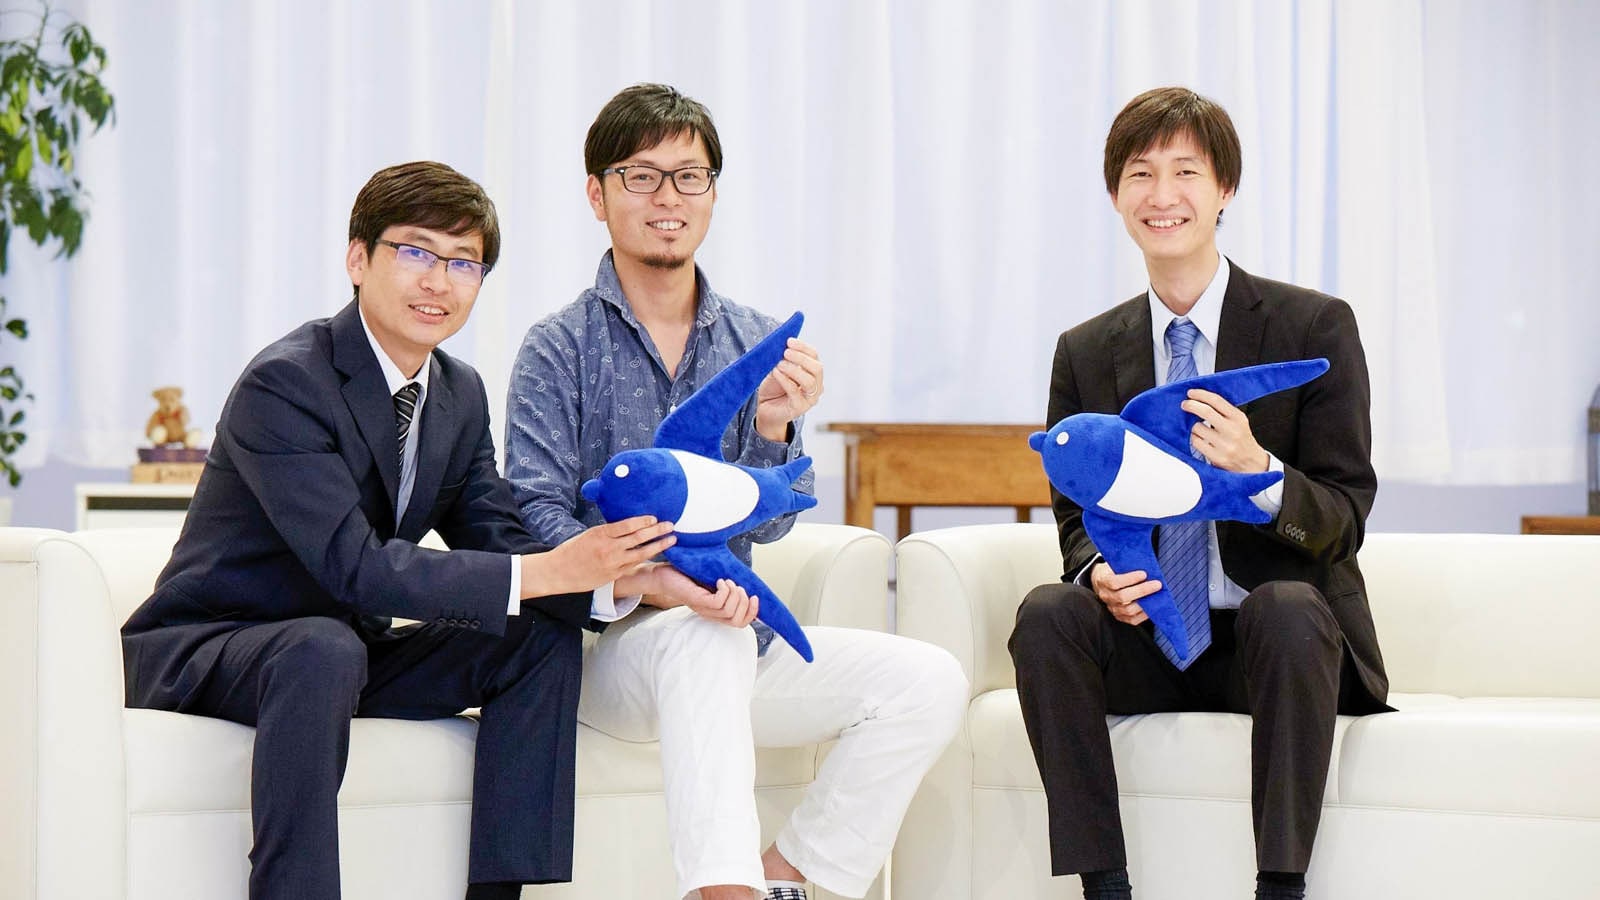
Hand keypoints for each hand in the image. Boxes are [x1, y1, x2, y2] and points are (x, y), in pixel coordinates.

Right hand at [523, 516, 674, 597]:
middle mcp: (609, 548)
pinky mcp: (614, 575)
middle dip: (657, 531)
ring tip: (671, 540)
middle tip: (671, 525)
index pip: (627, 525)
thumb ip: (608, 532)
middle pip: (638, 537)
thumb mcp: (589, 534)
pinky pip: (634, 564)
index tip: (654, 518)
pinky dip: (646, 557)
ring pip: (641, 553)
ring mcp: (613, 563)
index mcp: (601, 534)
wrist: (559, 572)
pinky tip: (655, 553)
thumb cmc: (572, 550)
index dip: (643, 521)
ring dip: (658, 545)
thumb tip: (629, 526)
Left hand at [642, 566, 759, 627]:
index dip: (753, 613)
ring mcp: (703, 608)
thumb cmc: (687, 576)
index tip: (755, 597)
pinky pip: (718, 603)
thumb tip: (747, 585)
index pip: (740, 623)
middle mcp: (710, 614)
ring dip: (734, 594)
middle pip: (737, 621)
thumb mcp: (712, 582)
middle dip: (745, 603)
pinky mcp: (696, 601)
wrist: (662, 575)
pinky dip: (724, 591)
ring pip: (729, 612)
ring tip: (727, 582)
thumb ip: (727, 588)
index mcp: (715, 612)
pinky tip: (719, 581)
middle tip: (738, 587)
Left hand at [755, 338, 823, 441]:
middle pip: (817, 368)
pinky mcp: (799, 408)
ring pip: (810, 381)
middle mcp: (816, 386)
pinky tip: (776, 373)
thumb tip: (783, 346)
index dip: (803, 347)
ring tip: (779, 364)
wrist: (765, 409)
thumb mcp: (778, 369)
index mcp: (813, 373)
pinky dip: (785, 380)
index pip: (814, 356)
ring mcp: (810, 398)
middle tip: (785, 352)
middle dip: (801, 358)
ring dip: (794, 369)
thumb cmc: (773, 388)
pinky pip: (795, 392)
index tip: (789, 341)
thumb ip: (783, 360)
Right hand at [1089, 561, 1160, 625]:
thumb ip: (1127, 566)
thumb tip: (1147, 567)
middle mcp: (1106, 596)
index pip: (1114, 582)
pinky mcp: (1119, 617)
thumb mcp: (1115, 564)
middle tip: (1157, 584)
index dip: (1130, 578)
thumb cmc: (1113, 571)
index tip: (1144, 574)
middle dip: (1142, 591)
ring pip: (1128, 610)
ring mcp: (1112, 608)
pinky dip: (1144, 614)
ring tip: (1157, 595)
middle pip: (1123, 597)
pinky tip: (1153, 607)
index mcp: (1103, 581)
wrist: (1102, 582)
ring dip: (1146, 603)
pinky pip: (1132, 620)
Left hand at [1181, 388, 1269, 472]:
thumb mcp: (1239, 421)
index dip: (1201, 394)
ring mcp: (1224, 444)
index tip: (1191, 393)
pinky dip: (1195, 439)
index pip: (1216, 400)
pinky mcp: (1216, 457)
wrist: (1251, 463)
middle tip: (1185, 404)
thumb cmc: (1241, 439)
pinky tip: (1201, 440)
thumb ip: (1223, 410)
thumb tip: (1200, 399)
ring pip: (1197, 428)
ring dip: (1194, 426)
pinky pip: (1196, 442)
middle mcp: (1232, 430)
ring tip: (1201, 429)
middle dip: (1191, 405)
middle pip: (1205, 411)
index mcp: (1238, 418)